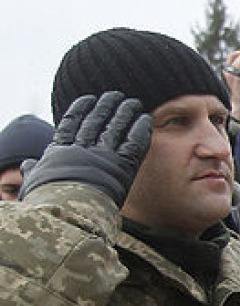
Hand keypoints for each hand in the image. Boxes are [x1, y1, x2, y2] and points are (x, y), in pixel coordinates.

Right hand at [21, 93, 150, 205]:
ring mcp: (103, 156)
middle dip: (106, 107)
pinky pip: (134, 144)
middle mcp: (82, 149)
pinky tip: (145, 119)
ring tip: (133, 102)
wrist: (66, 210)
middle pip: (96, 122)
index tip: (88, 98)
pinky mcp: (122, 166)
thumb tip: (27, 165)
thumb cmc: (48, 202)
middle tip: (116, 95)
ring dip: (125, 113)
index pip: (70, 124)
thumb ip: (33, 171)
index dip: (80, 109)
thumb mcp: (35, 183)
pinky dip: (140, 131)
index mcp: (60, 151)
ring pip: (116, 129)